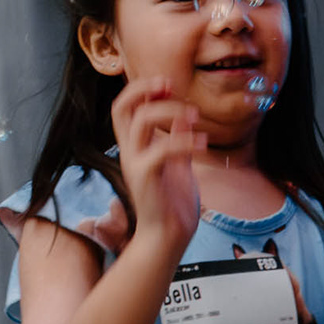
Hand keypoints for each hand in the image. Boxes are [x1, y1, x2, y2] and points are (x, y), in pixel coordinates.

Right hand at [112, 73, 206, 263]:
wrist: (169, 238)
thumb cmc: (173, 203)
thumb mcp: (179, 163)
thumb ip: (178, 139)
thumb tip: (184, 115)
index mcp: (135, 146)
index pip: (124, 107)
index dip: (142, 89)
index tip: (168, 85)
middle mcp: (129, 151)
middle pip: (120, 107)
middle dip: (143, 89)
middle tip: (170, 85)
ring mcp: (134, 164)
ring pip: (140, 121)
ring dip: (170, 111)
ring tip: (195, 116)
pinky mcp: (145, 178)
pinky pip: (160, 150)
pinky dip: (184, 142)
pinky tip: (203, 144)